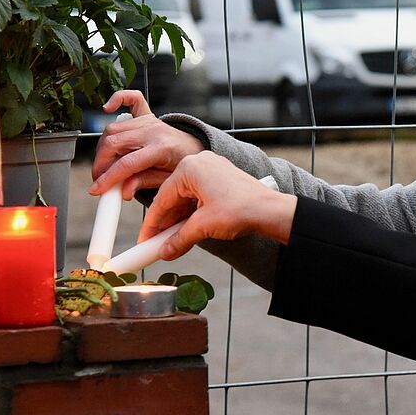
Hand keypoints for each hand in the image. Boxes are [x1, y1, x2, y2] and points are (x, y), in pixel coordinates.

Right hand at [89, 90, 204, 199]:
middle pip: (114, 143)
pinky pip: (132, 99)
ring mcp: (150, 121)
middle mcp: (154, 131)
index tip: (97, 189)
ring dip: (102, 147)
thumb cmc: (182, 165)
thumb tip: (123, 191)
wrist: (195, 150)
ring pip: (113, 129)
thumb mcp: (166, 180)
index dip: (108, 178)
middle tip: (99, 178)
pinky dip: (118, 99)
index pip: (127, 163)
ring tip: (104, 164)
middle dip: (101, 164)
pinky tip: (108, 108)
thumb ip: (143, 183)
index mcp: (162, 149)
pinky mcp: (148, 115)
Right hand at [141, 151, 297, 260]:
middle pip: (173, 196)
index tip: (144, 240)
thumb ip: (179, 239)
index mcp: (191, 167)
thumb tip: (165, 251)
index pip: (162, 198)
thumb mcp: (203, 226)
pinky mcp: (221, 178)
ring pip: (186, 197)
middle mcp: (200, 163)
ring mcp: (212, 169)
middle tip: (156, 243)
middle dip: (165, 222)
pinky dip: (192, 212)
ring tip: (172, 240)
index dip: (152, 223)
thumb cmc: (242, 210)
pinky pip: (198, 195)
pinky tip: (187, 229)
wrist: (271, 210)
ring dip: (179, 219)